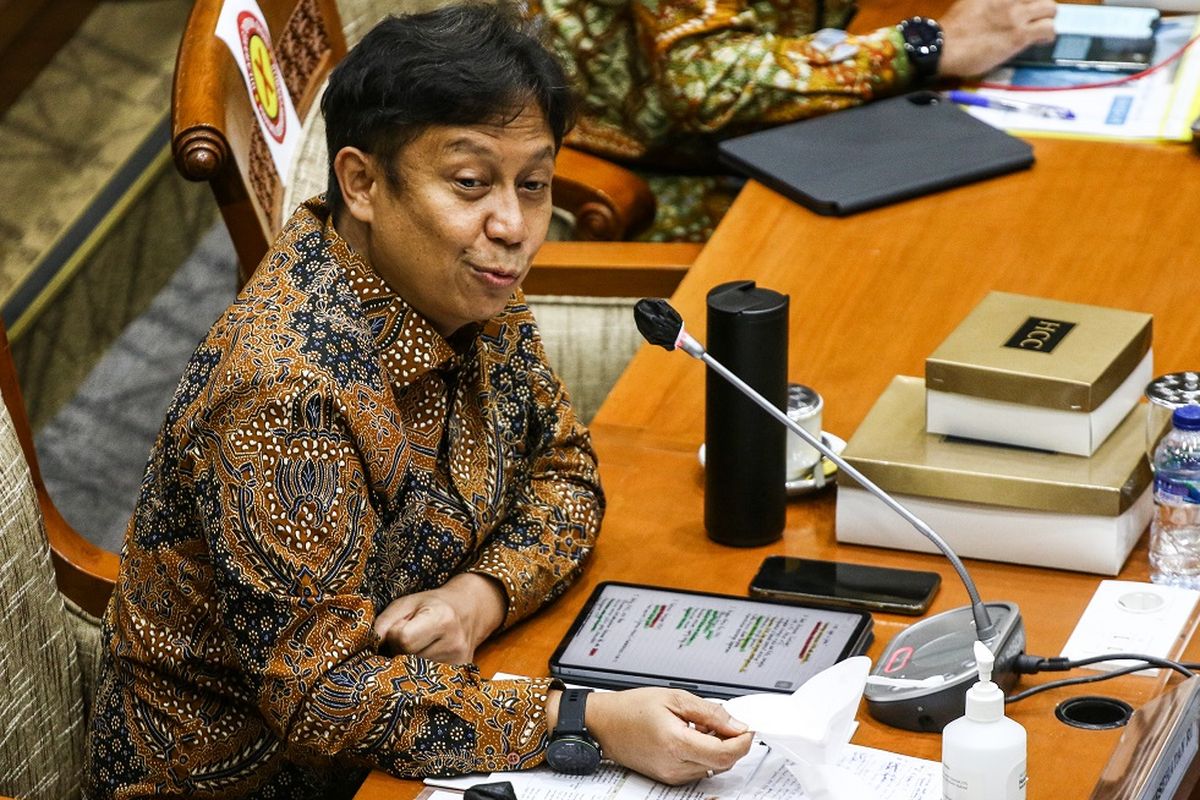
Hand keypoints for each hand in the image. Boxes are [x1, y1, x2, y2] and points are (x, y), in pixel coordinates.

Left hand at [373, 573, 505, 663]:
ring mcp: (459, 663)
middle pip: (408, 660)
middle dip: (400, 653)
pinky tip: (427, 659)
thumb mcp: (405, 604)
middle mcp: (454, 643)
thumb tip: (367, 649)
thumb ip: (383, 624)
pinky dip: (419, 673)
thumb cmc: (431, 605)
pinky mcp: (459, 676)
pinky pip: (426, 683)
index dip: (395, 635)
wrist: (468, 611)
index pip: (404, 640)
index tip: (402, 626)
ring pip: (415, 674)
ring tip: (420, 648)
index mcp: (442, 618)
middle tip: (410, 640)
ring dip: (409, 664)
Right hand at [556, 688, 753, 784]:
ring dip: (717, 749)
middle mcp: (675, 766)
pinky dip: (703, 754)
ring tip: (701, 726)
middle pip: (722, 764)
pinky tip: (691, 736)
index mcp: (677, 743)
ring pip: (711, 768)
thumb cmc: (631, 709)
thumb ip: (709, 712)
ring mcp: (671, 775)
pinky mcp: (668, 777)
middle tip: (726, 722)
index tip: (747, 728)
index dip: (743, 742)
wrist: (604, 724)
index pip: (725, 754)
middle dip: (732, 743)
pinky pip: (697, 769)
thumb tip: (736, 724)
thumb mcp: (674, 698)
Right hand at [937, 0, 1056, 77]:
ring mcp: (1016, 15)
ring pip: (1050, 9)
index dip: (1028, 0)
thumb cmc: (952, 29)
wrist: (944, 46)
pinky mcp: (1019, 35)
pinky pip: (1048, 29)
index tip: (1027, 5)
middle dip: (1041, 6)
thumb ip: (987, 0)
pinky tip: (1041, 40)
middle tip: (1036, 16)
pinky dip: (1048, 35)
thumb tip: (991, 2)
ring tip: (1041, 28)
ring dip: (1047, 19)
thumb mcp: (970, 1)